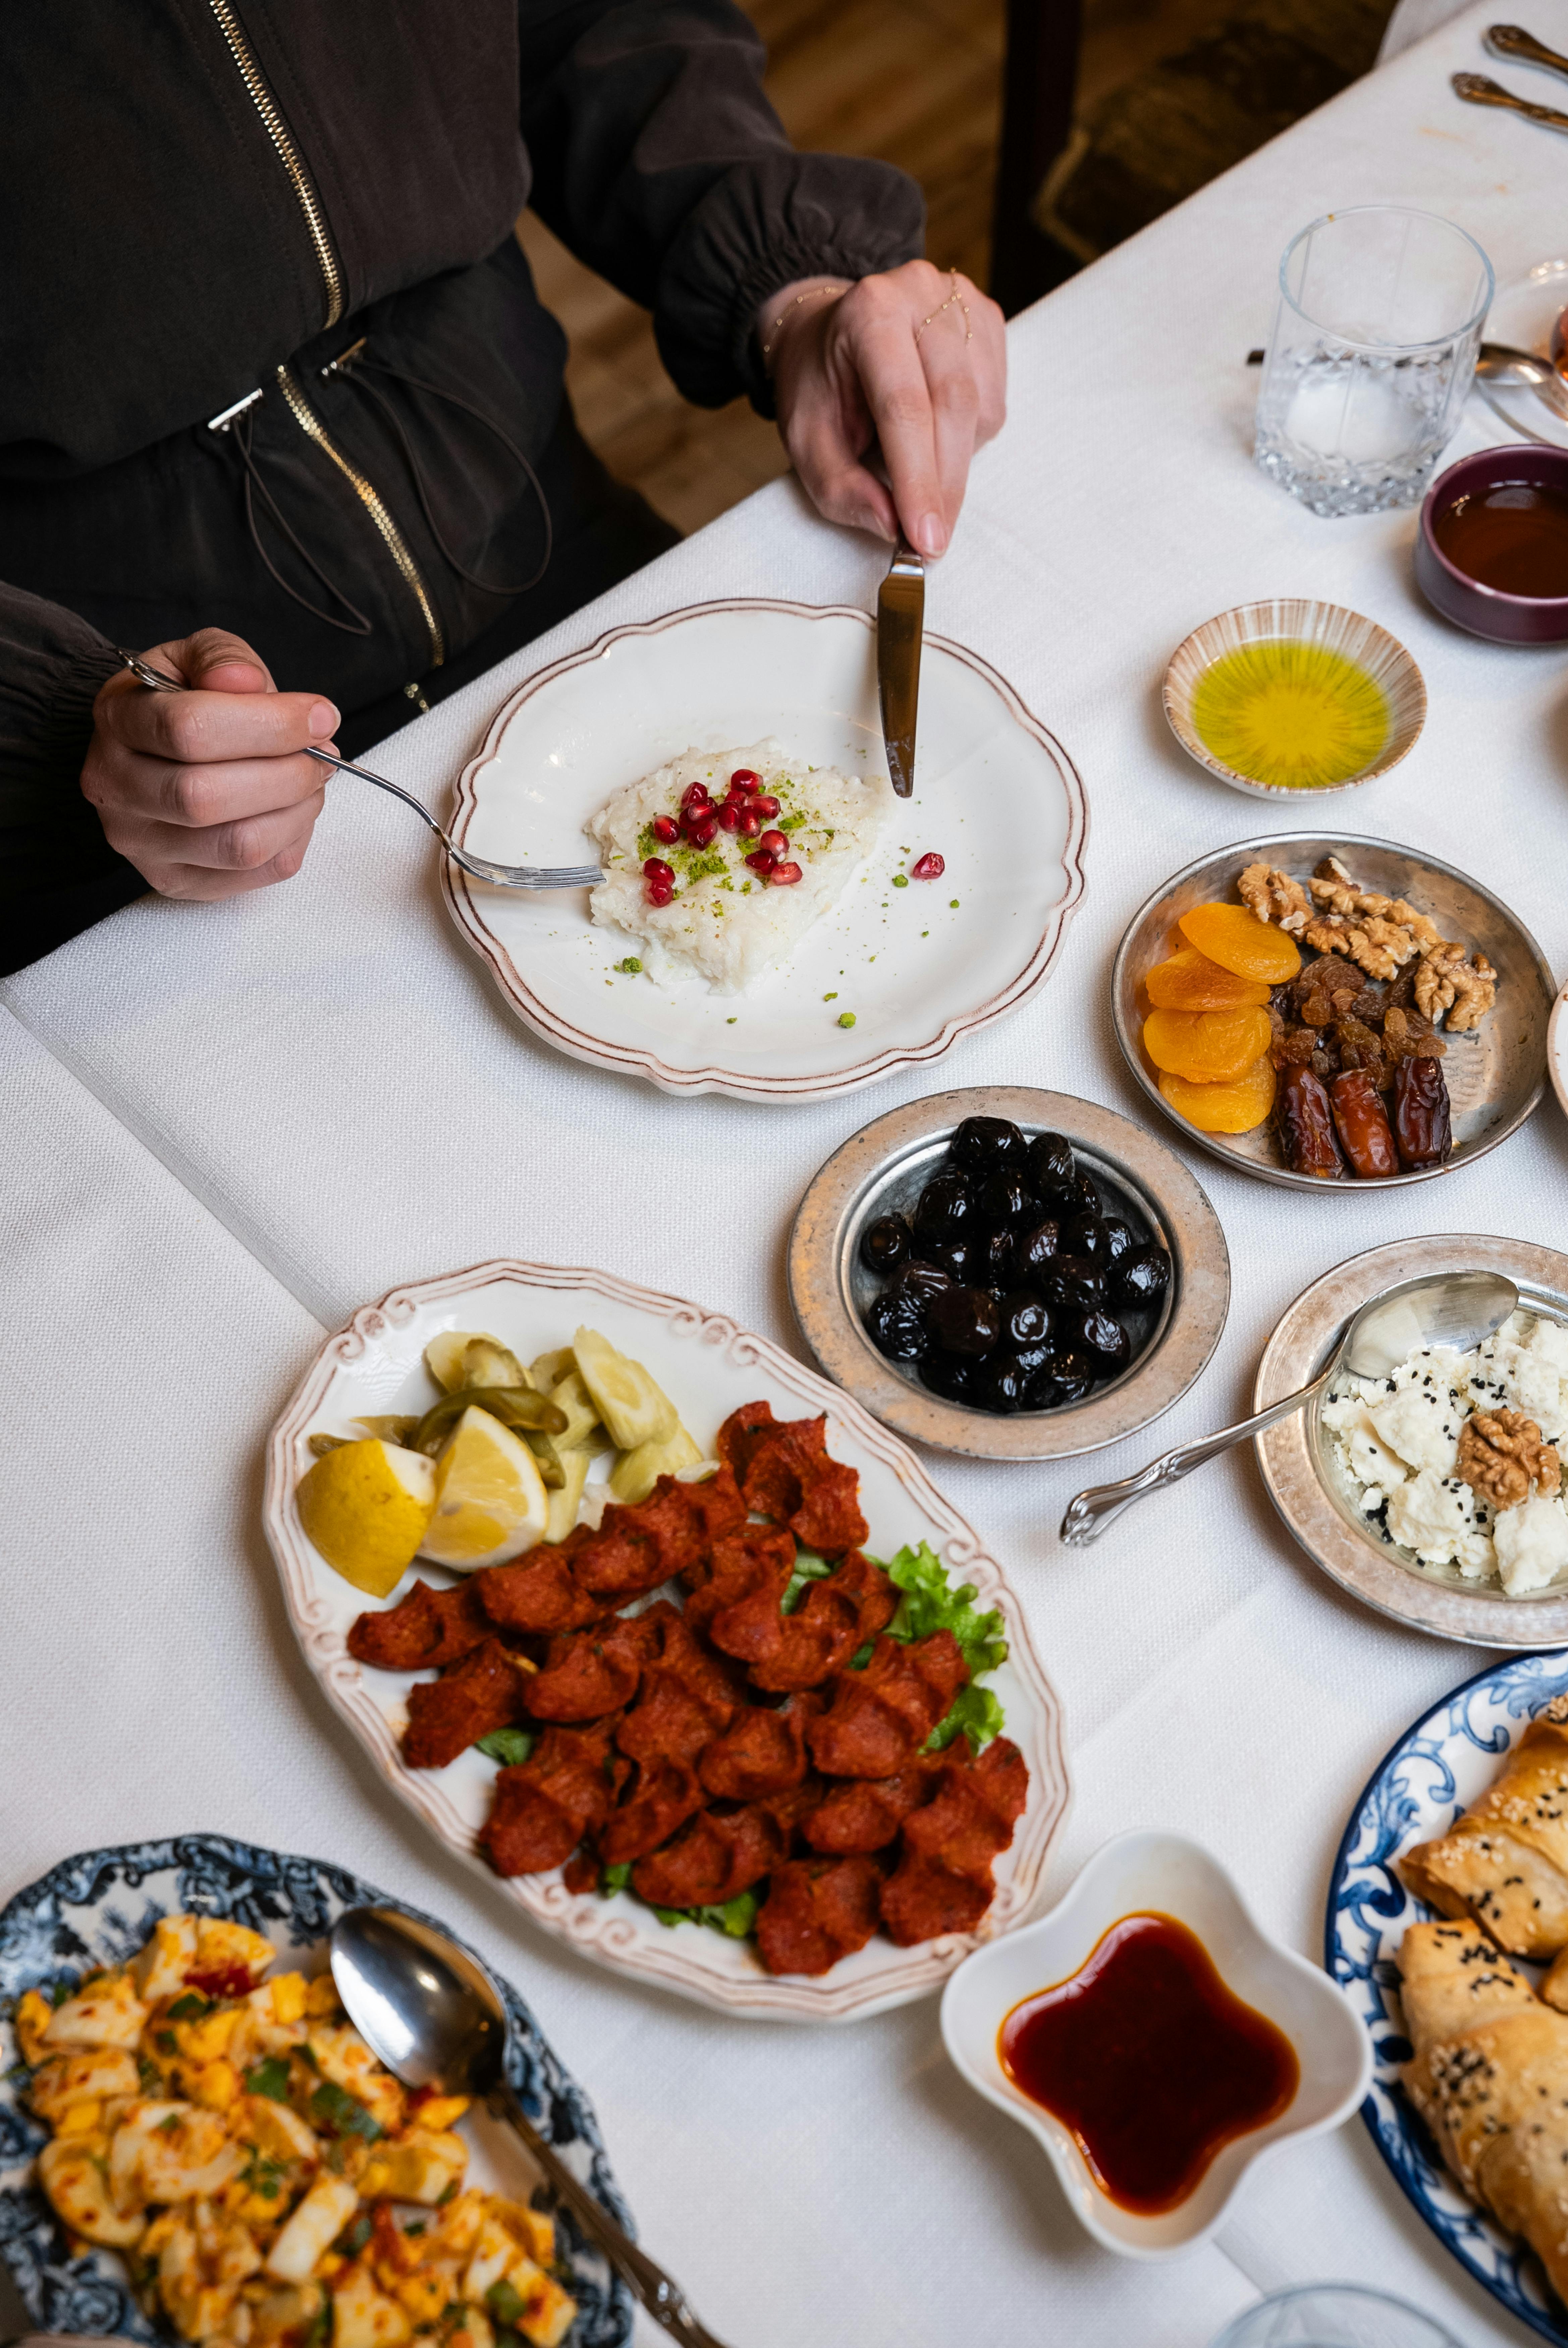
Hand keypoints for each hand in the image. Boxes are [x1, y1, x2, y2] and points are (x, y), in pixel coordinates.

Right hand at [82, 628, 338, 900]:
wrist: (154, 749)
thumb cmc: (183, 702)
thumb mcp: (196, 658)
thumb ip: (222, 659)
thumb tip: (248, 683)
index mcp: (117, 720)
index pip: (190, 729)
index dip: (270, 724)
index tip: (319, 715)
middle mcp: (116, 788)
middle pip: (208, 797)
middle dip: (288, 774)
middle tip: (322, 753)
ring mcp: (142, 843)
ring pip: (238, 845)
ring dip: (297, 813)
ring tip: (313, 782)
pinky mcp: (176, 881)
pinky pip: (254, 876)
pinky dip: (292, 842)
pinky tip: (294, 811)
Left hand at [763, 260, 1005, 555]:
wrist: (829, 332)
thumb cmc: (819, 385)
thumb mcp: (806, 442)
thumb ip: (842, 488)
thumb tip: (892, 526)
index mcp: (869, 312)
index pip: (903, 405)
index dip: (918, 479)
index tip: (926, 538)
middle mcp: (919, 293)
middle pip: (952, 403)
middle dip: (945, 482)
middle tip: (934, 538)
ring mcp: (959, 301)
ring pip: (981, 406)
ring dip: (957, 458)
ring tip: (917, 462)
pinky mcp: (986, 318)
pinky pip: (995, 398)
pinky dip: (970, 435)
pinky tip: (936, 431)